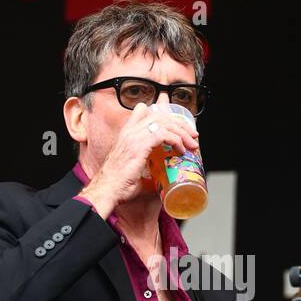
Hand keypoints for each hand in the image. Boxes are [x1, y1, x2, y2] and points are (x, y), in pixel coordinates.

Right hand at [81, 103, 199, 218]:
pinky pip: (163, 135)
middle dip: (180, 124)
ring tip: (191, 145)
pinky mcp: (139, 146)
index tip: (179, 126)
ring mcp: (134, 137)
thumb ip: (148, 165)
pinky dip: (176, 141)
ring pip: (165, 123)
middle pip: (160, 115)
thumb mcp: (135, 168)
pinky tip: (181, 150)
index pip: (145, 110)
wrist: (107, 190)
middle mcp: (130, 130)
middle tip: (193, 136)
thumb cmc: (118, 184)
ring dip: (182, 133)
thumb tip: (164, 176)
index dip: (164, 114)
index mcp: (126, 132)